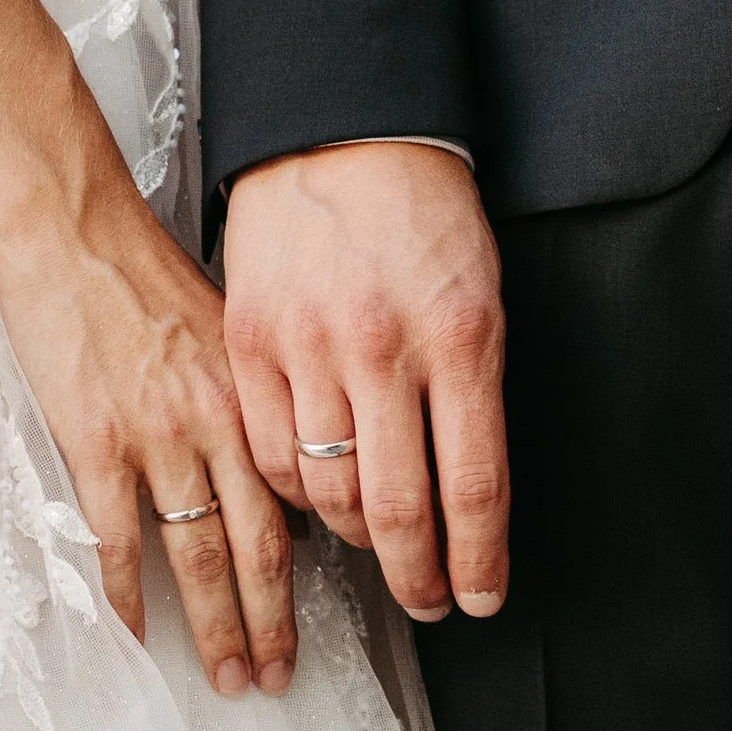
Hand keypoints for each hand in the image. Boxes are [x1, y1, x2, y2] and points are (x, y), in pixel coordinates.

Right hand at [0, 149, 296, 697]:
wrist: (72, 223)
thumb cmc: (137, 263)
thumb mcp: (222, 323)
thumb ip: (244, 395)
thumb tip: (263, 457)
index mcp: (255, 394)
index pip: (302, 499)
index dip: (318, 566)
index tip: (321, 606)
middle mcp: (220, 422)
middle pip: (263, 548)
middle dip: (276, 623)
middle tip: (281, 673)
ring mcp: (157, 436)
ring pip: (201, 558)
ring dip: (219, 628)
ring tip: (229, 676)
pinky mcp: (94, 442)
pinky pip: (117, 540)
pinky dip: (128, 596)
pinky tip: (136, 633)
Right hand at [222, 143, 509, 624]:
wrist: (337, 132)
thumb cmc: (419, 210)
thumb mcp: (481, 295)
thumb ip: (475, 389)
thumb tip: (469, 488)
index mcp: (459, 338)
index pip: (475, 484)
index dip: (478, 559)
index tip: (479, 596)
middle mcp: (383, 350)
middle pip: (398, 506)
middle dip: (416, 574)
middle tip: (426, 599)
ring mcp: (308, 348)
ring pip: (327, 492)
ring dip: (354, 539)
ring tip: (372, 548)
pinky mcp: (250, 344)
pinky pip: (270, 454)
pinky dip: (294, 492)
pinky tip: (313, 497)